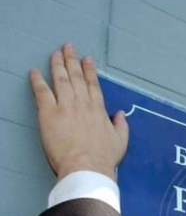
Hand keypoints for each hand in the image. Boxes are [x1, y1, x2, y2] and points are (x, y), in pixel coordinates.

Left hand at [29, 43, 127, 180]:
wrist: (87, 167)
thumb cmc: (103, 158)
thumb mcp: (120, 141)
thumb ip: (121, 126)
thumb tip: (120, 115)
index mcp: (98, 110)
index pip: (93, 85)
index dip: (89, 70)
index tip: (87, 60)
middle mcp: (82, 104)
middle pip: (76, 77)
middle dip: (72, 60)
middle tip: (68, 48)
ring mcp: (66, 107)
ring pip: (60, 79)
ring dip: (57, 65)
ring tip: (55, 54)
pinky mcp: (50, 113)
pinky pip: (42, 92)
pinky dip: (38, 80)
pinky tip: (35, 72)